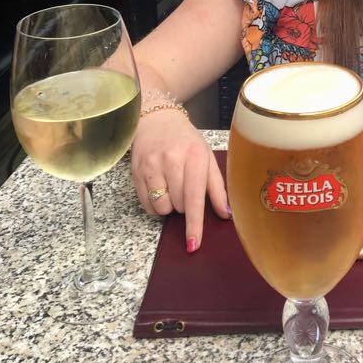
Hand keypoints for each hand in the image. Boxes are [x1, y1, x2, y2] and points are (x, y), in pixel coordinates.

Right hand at [131, 111, 229, 251]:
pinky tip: (159, 188)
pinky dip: (155, 204)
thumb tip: (226, 214)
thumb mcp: (207, 157)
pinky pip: (146, 204)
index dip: (194, 223)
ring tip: (171, 186)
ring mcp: (152, 165)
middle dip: (184, 204)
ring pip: (162, 206)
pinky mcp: (136, 171)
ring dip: (169, 205)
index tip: (193, 243)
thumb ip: (217, 187)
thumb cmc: (187, 141)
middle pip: (179, 205)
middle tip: (184, 185)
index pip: (195, 197)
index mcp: (196, 156)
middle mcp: (173, 159)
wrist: (157, 120)